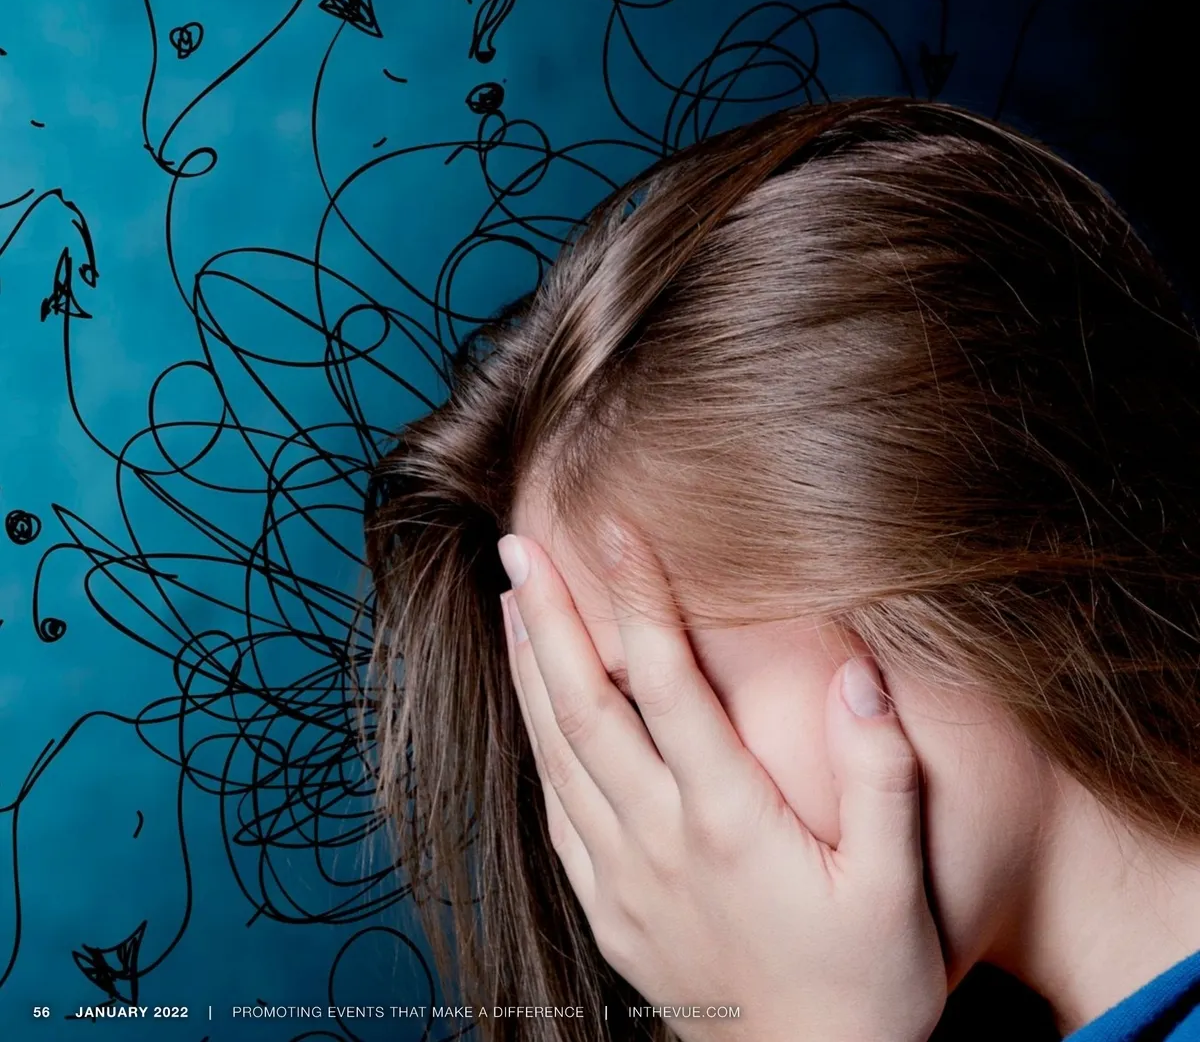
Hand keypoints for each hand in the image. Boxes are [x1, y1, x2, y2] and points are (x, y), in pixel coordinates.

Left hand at [497, 526, 947, 1041]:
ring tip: (513, 600)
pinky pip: (554, 807)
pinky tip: (531, 703)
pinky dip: (535, 741)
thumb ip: (881, 777)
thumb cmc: (865, 985)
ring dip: (530, 668)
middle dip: (552, 617)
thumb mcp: (897, 887)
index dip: (640, 599)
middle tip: (520, 545)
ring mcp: (622, 874)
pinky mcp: (607, 904)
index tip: (615, 529)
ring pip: (557, 750)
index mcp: (729, 821)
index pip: (669, 684)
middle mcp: (659, 838)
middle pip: (588, 705)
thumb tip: (855, 675)